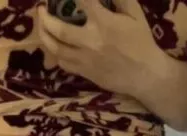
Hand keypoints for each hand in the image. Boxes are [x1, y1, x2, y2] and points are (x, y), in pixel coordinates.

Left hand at [37, 0, 163, 95]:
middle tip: (40, 8)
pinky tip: (54, 45)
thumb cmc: (142, 42)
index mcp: (103, 22)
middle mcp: (90, 41)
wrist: (146, 75)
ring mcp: (85, 59)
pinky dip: (55, 53)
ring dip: (44, 36)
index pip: (81, 0)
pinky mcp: (85, 73)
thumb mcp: (134, 13)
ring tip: (41, 27)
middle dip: (44, 17)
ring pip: (56, 48)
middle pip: (58, 28)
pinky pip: (64, 63)